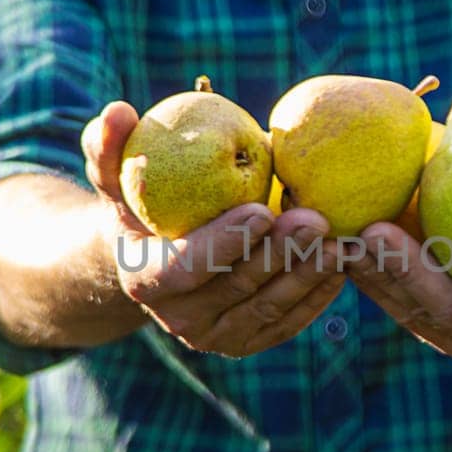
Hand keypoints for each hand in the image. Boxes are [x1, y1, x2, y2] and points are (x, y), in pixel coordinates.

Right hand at [81, 101, 345, 357]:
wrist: (156, 256)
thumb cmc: (140, 202)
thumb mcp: (117, 174)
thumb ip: (110, 145)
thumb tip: (118, 110)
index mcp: (145, 280)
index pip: (187, 267)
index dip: (226, 242)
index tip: (263, 208)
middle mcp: (179, 319)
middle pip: (237, 287)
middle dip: (280, 254)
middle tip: (316, 217)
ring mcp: (216, 335)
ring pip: (269, 308)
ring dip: (307, 275)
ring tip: (340, 238)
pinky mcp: (249, 340)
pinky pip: (288, 322)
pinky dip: (317, 294)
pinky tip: (342, 262)